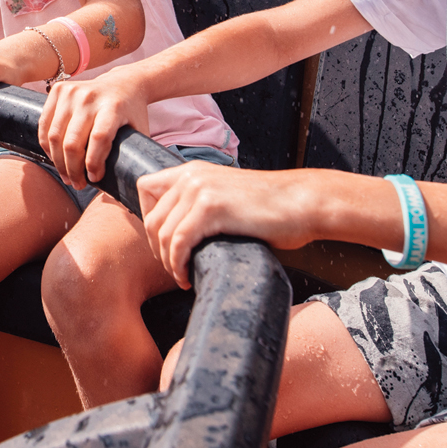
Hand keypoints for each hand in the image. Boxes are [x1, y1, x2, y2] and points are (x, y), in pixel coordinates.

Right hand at [39, 71, 151, 189]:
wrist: (124, 83)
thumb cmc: (131, 113)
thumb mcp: (140, 131)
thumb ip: (132, 155)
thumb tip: (122, 189)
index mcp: (114, 106)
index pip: (99, 139)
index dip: (94, 164)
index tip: (95, 179)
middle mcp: (91, 97)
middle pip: (72, 142)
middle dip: (73, 170)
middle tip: (78, 184)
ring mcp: (72, 92)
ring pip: (55, 136)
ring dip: (58, 162)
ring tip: (67, 176)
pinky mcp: (58, 89)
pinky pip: (45, 125)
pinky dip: (47, 146)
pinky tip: (56, 157)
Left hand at [137, 164, 311, 287]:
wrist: (301, 202)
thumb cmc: (270, 207)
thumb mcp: (226, 196)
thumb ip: (201, 204)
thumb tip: (178, 231)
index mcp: (192, 170)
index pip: (145, 187)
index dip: (147, 218)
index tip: (163, 242)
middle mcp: (191, 175)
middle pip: (151, 217)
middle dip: (157, 248)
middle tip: (175, 266)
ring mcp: (200, 189)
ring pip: (162, 233)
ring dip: (168, 262)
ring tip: (182, 275)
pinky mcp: (211, 208)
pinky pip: (179, 242)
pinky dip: (178, 265)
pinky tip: (188, 277)